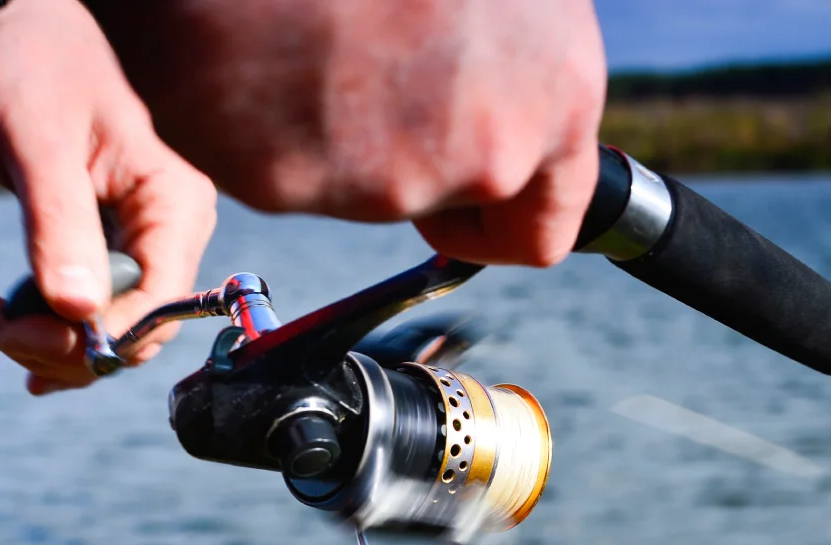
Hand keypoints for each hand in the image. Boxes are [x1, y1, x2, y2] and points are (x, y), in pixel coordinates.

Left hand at [0, 0, 216, 394]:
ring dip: (47, 342)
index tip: (21, 333)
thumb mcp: (39, 145)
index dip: (100, 336)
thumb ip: (60, 227)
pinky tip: (6, 326)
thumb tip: (79, 312)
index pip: (160, 303)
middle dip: (65, 344)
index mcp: (177, 206)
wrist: (18, 39)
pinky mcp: (114, 254)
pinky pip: (93, 314)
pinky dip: (49, 330)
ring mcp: (146, 247)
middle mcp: (173, 234)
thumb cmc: (34, 73)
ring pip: (112, 331)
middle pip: (138, 329)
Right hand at [91, 0, 605, 266]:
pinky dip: (274, 131)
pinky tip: (271, 53)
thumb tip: (512, 96)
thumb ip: (520, 62)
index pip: (545, 228)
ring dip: (342, 133)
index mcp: (558, 93)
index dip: (498, 218)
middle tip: (371, 64)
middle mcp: (489, 152)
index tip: (466, 201)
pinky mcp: (295, 185)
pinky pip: (287, 177)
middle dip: (411, 158)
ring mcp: (389, 179)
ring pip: (365, 191)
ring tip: (318, 31)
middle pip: (447, 203)